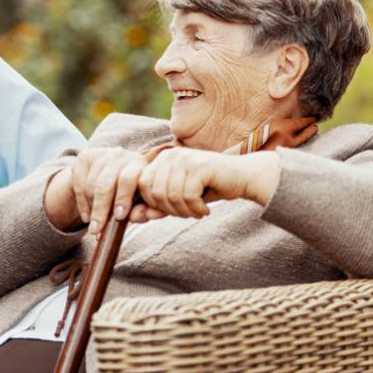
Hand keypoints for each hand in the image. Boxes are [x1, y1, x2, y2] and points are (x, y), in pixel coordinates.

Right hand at [44, 147, 150, 234]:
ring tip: (94, 224)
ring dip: (91, 209)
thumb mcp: (139, 200)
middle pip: (105, 184)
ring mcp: (101, 155)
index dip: (123, 198)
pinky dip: (82, 204)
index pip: (128, 179)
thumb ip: (141, 210)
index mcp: (138, 164)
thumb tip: (136, 217)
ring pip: (91, 186)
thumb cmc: (130, 191)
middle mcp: (120, 155)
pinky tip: (86, 216)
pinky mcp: (84, 157)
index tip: (119, 217)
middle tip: (97, 229)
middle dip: (101, 209)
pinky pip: (79, 184)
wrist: (109, 172)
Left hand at [138, 148, 280, 217]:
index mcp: (161, 160)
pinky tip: (205, 209)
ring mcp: (185, 158)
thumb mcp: (178, 199)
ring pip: (171, 196)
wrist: (241, 178)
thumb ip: (155, 206)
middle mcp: (170, 156)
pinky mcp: (199, 166)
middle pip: (155, 193)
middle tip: (188, 213)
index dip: (154, 206)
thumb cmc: (208, 189)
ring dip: (185, 212)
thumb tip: (131, 217)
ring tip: (197, 211)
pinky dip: (195, 209)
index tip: (172, 212)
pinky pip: (187, 196)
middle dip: (170, 211)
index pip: (143, 187)